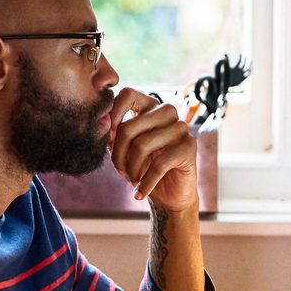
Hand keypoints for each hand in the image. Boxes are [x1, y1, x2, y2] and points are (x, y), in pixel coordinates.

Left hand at [107, 87, 199, 212]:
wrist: (169, 196)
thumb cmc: (143, 169)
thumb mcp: (123, 150)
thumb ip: (112, 136)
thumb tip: (101, 123)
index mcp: (149, 106)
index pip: (127, 94)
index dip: (113, 114)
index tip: (108, 140)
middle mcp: (167, 112)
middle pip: (129, 128)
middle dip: (118, 156)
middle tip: (120, 171)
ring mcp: (180, 127)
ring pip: (142, 145)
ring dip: (131, 170)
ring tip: (132, 180)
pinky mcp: (189, 146)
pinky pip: (159, 164)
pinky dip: (145, 183)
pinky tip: (139, 193)